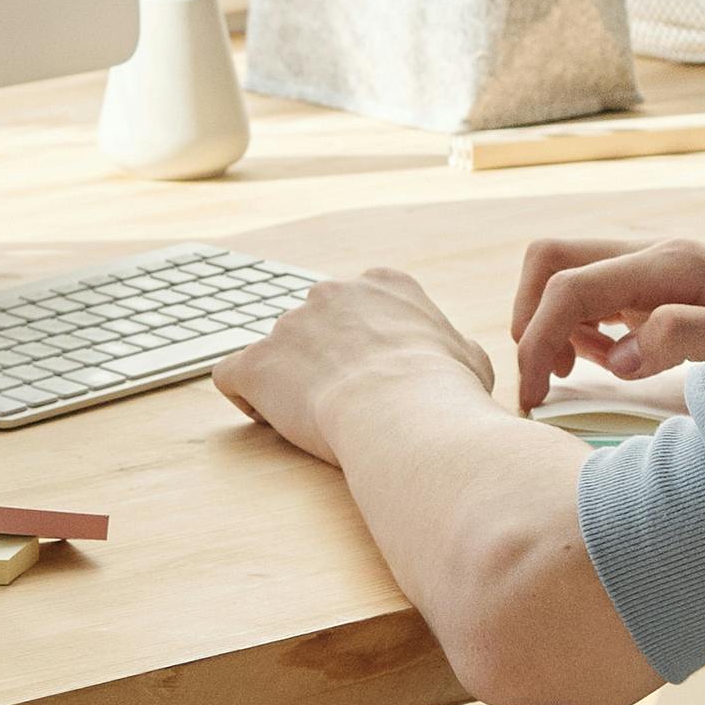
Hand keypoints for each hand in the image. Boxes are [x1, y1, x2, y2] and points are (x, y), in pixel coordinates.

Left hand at [215, 265, 496, 462]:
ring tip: (319, 420)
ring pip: (278, 353)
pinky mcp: (256, 362)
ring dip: (291, 383)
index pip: (362, 307)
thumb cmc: (445, 392)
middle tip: (348, 403)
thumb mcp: (470, 359)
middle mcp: (331, 292)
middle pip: (316, 326)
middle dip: (325, 362)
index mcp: (384, 284)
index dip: (364, 346)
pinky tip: (274, 419)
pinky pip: (233, 375)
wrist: (405, 411)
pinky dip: (248, 398)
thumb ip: (451, 347)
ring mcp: (289, 325)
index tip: (375, 378)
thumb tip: (455, 356)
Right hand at [508, 228, 704, 408]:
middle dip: (529, 319)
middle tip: (545, 382)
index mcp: (671, 262)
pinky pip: (590, 291)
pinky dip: (580, 327)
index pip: (570, 285)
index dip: (536, 339)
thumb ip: (689, 337)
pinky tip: (613, 360)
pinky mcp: (653, 281)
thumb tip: (622, 357)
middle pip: (550, 258)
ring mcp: (650, 263)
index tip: (534, 399)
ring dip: (554, 324)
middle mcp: (653, 250)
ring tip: (585, 373)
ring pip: (564, 272)